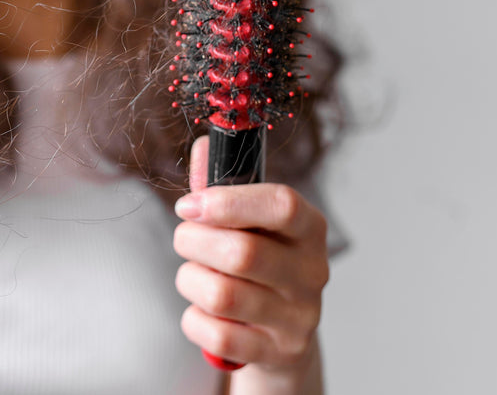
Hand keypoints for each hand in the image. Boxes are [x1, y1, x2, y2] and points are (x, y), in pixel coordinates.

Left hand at [172, 137, 328, 372]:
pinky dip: (194, 320)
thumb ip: (222, 184)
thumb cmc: (258, 263)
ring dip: (190, 280)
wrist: (280, 336)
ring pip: (222, 295)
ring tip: (193, 274)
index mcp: (309, 229)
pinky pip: (216, 335)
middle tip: (184, 238)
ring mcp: (298, 317)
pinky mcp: (277, 353)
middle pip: (242, 253)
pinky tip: (202, 310)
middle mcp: (312, 273)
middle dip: (193, 242)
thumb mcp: (248, 221)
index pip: (283, 206)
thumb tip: (204, 144)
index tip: (189, 204)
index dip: (229, 202)